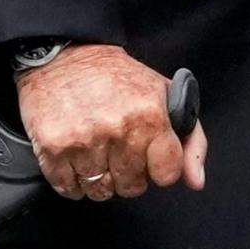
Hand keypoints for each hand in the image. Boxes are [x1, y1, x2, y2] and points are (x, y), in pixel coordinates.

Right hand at [13, 43, 209, 202]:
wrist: (65, 57)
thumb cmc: (117, 77)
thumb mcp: (165, 95)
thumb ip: (190, 139)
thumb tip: (196, 182)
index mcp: (150, 115)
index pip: (167, 173)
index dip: (160, 169)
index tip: (151, 159)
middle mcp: (118, 129)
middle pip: (133, 186)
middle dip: (130, 175)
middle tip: (120, 152)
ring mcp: (83, 141)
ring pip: (101, 191)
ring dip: (100, 180)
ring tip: (97, 155)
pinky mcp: (53, 148)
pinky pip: (69, 189)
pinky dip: (73, 183)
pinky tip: (77, 161)